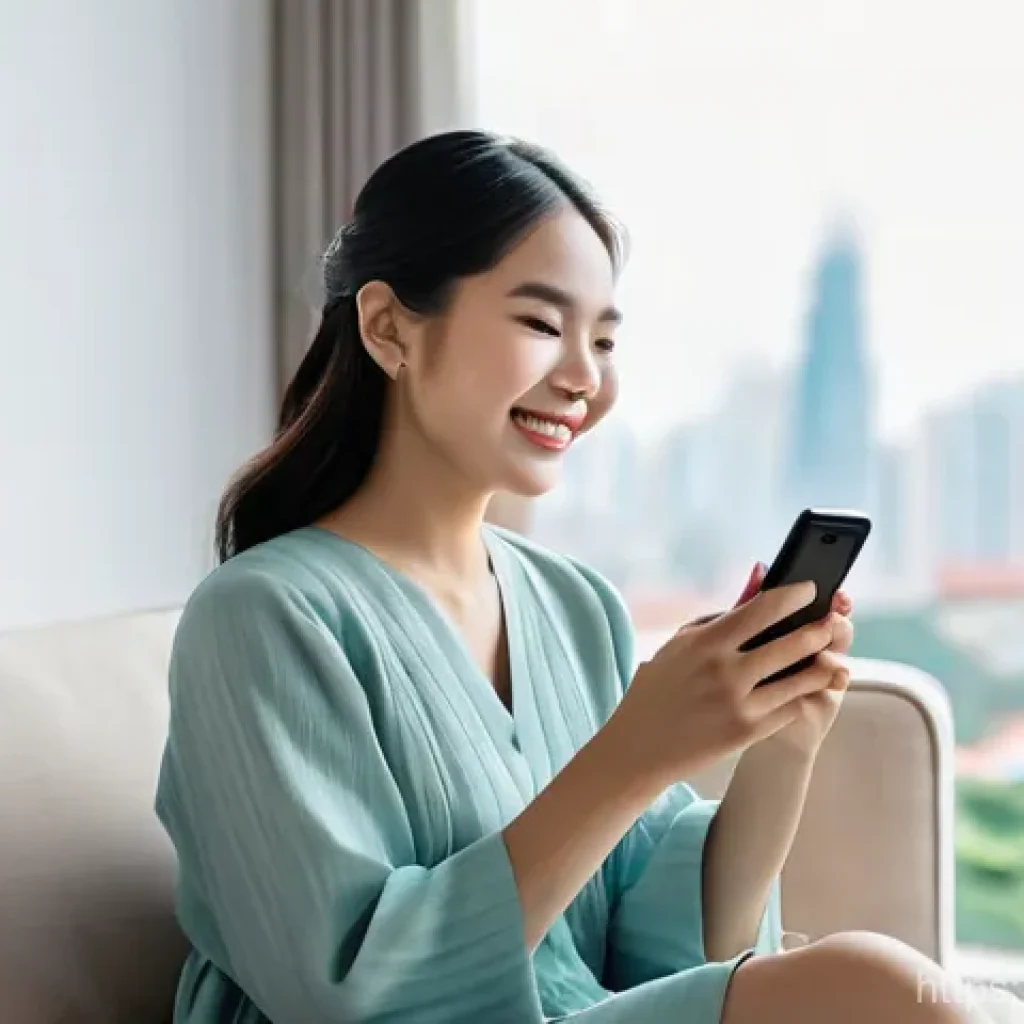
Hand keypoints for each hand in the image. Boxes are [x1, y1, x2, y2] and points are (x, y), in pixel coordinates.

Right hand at [606, 579, 845, 789]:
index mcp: (706, 643)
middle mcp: (726, 672)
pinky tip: (804, 687)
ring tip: (829, 657)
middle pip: (793, 643)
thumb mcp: (681, 643)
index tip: (809, 589)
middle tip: (831, 623)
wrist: (640, 745)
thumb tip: (758, 577)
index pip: (762, 609)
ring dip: (822, 664)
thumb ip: (721, 614)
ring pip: (802, 679)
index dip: (794, 595)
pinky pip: (791, 707)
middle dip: (821, 630)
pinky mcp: (749, 732)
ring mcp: (740, 704)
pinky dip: (800, 694)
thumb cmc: (659, 688)